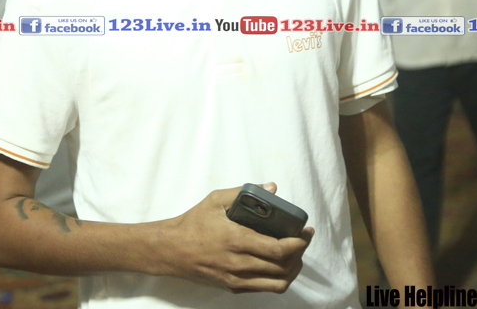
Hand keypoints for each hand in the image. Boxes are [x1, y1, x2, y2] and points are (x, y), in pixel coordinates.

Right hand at [160, 184, 313, 293]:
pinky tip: (279, 265)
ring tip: (295, 255)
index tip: (306, 232)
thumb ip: (244, 193)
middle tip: (303, 239)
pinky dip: (278, 279)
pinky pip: (265, 288)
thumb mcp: (215, 200)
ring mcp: (237, 279)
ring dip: (292, 269)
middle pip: (283, 267)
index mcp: (237, 240)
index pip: (279, 249)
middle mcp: (239, 264)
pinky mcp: (233, 287)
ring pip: (278, 283)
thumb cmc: (193, 224)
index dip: (299, 243)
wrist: (171, 250)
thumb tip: (271, 188)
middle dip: (300, 253)